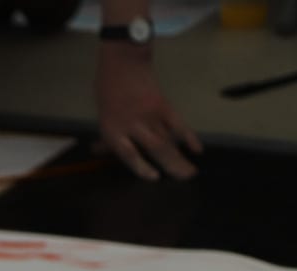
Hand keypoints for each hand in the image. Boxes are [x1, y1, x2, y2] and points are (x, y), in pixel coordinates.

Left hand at [96, 49, 199, 179]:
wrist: (124, 63)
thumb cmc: (109, 91)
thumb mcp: (102, 116)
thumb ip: (107, 137)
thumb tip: (99, 152)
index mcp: (113, 129)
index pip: (128, 153)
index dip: (141, 167)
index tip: (154, 178)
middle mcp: (132, 124)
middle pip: (154, 148)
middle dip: (170, 165)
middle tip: (183, 180)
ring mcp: (150, 114)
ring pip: (168, 139)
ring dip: (180, 157)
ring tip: (191, 172)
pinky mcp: (163, 105)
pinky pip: (178, 124)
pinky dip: (188, 137)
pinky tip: (197, 149)